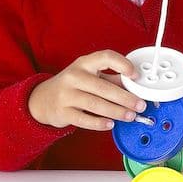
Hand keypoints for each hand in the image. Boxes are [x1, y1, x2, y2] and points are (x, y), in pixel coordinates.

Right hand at [28, 50, 147, 130]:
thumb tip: (135, 86)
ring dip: (116, 111)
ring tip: (130, 116)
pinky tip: (111, 124)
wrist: (42, 99)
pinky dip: (99, 123)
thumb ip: (112, 79)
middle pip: (103, 87)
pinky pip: (84, 119)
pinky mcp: (63, 112)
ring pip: (95, 104)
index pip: (105, 57)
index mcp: (84, 63)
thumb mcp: (90, 76)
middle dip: (125, 98)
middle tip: (140, 105)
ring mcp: (66, 94)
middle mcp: (74, 76)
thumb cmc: (72, 86)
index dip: (122, 64)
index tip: (135, 75)